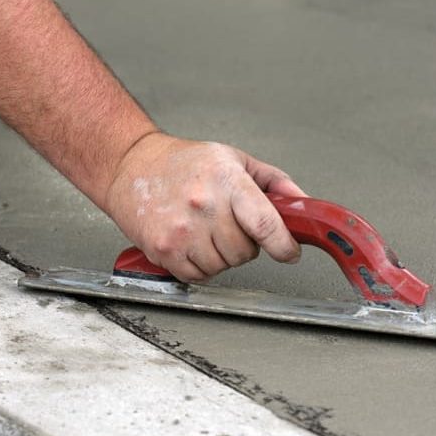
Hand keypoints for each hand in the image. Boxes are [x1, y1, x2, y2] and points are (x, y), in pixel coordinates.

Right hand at [103, 133, 307, 282]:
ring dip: (221, 256)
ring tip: (205, 230)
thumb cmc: (183, 162)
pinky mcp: (164, 250)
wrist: (133, 165)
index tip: (289, 252)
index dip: (284, 245)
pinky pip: (198, 275)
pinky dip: (200, 265)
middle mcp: (203, 205)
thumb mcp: (235, 159)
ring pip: (223, 267)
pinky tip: (191, 241)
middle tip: (228, 225)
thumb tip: (302, 204)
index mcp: (226, 181)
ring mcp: (181, 231)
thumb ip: (274, 182)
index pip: (265, 224)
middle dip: (243, 244)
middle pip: (245, 252)